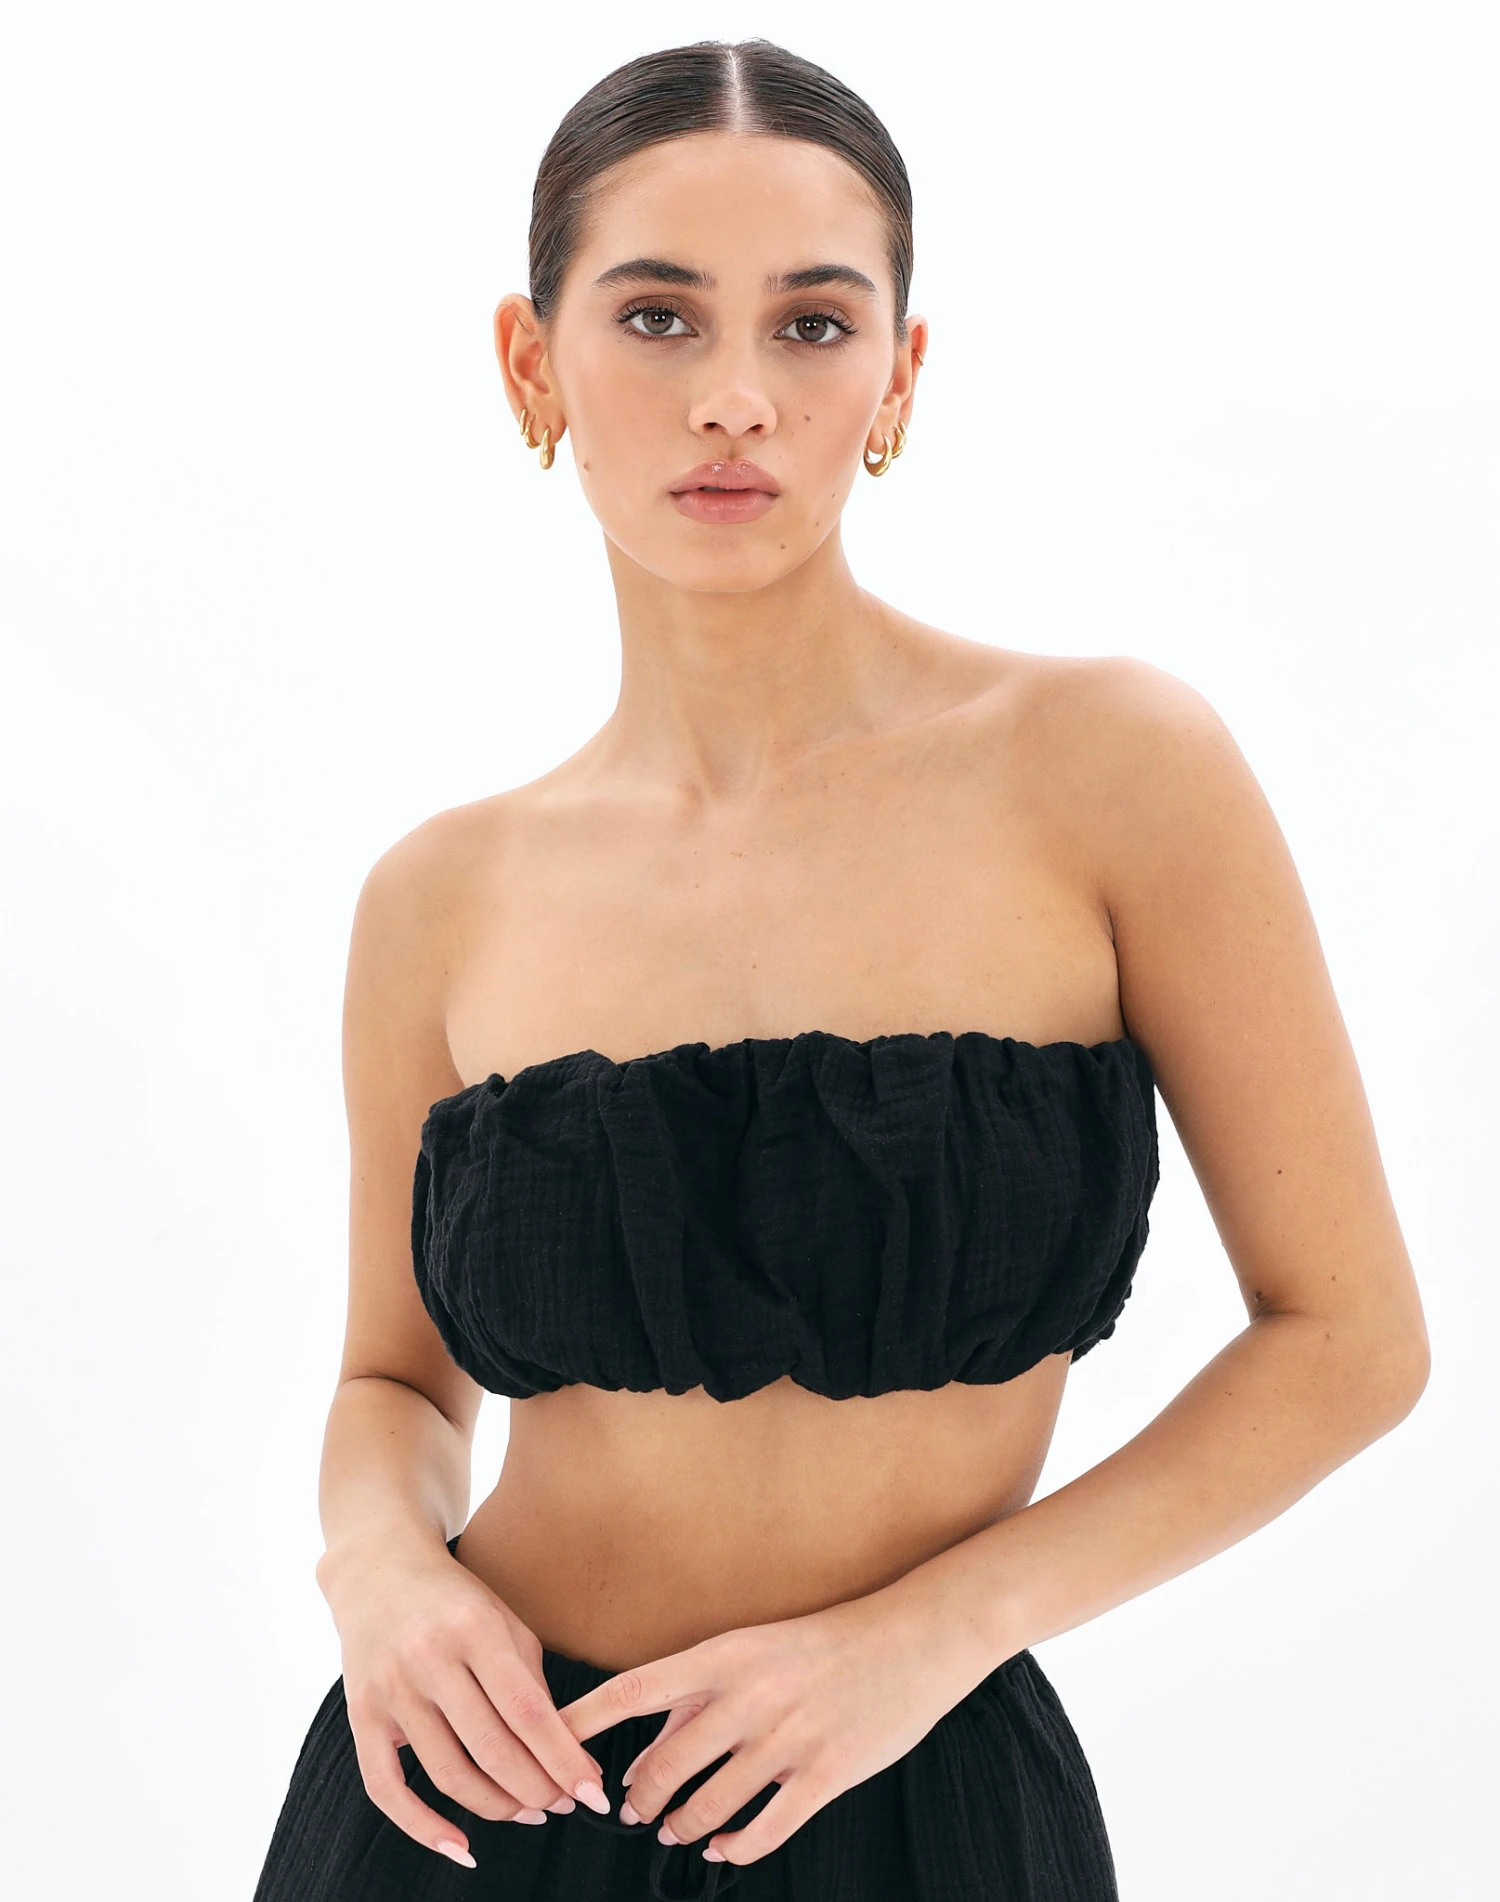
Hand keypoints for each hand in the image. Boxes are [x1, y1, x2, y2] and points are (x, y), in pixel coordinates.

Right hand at [321, 1537, 611, 1865]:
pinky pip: (386, 1789)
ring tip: (528, 1813)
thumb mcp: (504, 1622)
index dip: (563, 1759)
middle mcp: (428, 1658)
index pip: (527, 1710)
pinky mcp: (360, 1715)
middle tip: (564, 1805)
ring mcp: (390, 1688)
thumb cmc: (455, 1600)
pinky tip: (460, 1846)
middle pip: (491, 1747)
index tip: (592, 1792)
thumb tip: (567, 1755)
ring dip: (495, 1807)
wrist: (378, 1568)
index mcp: (474, 1628)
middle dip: (536, 1788)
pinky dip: (422, 1828)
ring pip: (447, 1773)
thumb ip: (532, 1684)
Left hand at [553, 1585, 998, 1869]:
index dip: (584, 1721)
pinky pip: (764, 1830)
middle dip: (639, 1797)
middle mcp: (750, 1695)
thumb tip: (649, 1742)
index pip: (635, 1689)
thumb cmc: (828, 1642)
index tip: (546, 1744)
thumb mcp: (756, 1648)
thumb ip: (702, 1692)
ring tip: (674, 1830)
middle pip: (665, 1764)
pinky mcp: (825, 1775)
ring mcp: (788, 1739)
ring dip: (682, 1826)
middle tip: (632, 1809)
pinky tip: (722, 1848)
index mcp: (727, 1654)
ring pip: (708, 1804)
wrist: (913, 1639)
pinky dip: (733, 1848)